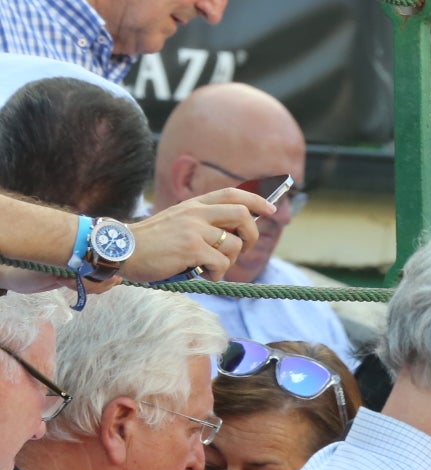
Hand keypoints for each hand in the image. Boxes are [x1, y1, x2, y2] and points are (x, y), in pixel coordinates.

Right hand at [124, 189, 271, 282]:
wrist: (120, 249)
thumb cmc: (150, 243)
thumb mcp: (178, 223)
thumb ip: (203, 223)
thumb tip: (235, 234)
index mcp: (194, 205)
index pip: (233, 194)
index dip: (257, 201)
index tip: (271, 209)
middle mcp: (196, 213)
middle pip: (243, 216)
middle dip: (252, 235)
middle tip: (242, 249)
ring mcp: (194, 229)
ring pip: (234, 246)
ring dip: (228, 262)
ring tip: (210, 267)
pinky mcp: (192, 248)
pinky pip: (221, 264)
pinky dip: (217, 274)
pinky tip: (203, 275)